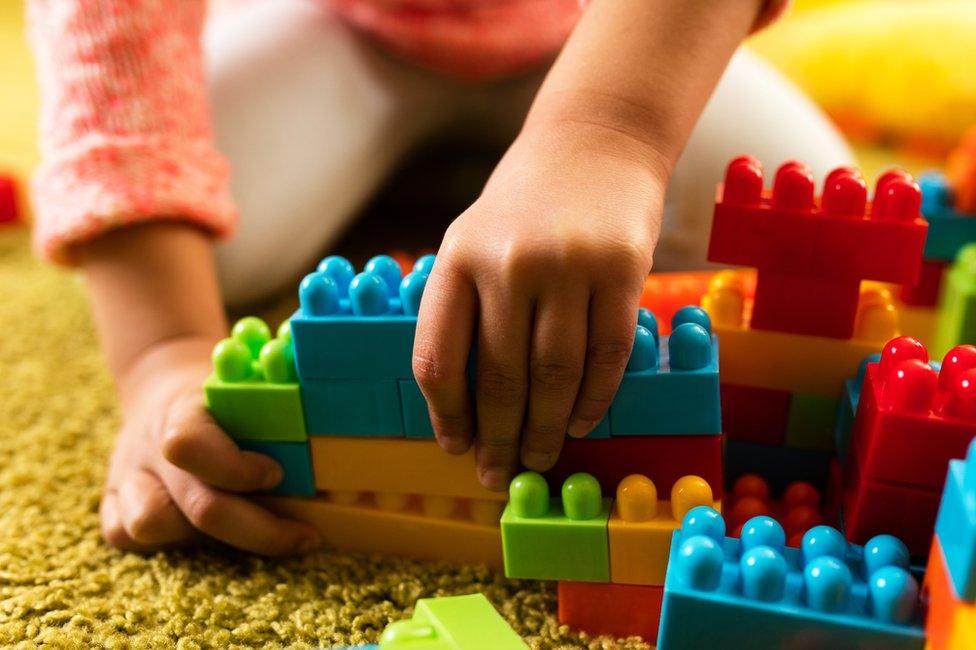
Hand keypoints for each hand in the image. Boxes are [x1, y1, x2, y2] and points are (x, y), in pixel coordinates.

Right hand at [100, 336, 321, 554]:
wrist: (162, 389)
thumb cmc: (221, 397)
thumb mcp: (246, 390)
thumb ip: (278, 411)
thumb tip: (335, 433)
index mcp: (182, 412)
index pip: (190, 445)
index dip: (236, 469)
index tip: (278, 475)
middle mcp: (149, 448)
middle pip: (195, 504)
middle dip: (259, 529)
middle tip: (306, 536)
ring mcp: (126, 477)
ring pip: (147, 526)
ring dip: (208, 538)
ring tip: (252, 531)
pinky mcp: (112, 504)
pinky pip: (125, 536)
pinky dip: (170, 544)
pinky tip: (209, 536)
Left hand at [413, 122, 666, 490]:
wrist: (594, 143)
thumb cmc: (525, 205)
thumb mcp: (472, 240)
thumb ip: (464, 309)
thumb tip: (465, 404)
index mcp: (457, 259)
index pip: (439, 359)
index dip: (446, 414)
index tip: (455, 446)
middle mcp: (507, 263)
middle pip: (499, 377)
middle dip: (498, 437)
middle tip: (499, 473)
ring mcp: (567, 265)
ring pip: (553, 374)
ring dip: (545, 429)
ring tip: (538, 458)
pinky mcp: (622, 269)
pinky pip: (606, 355)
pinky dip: (593, 399)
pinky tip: (580, 422)